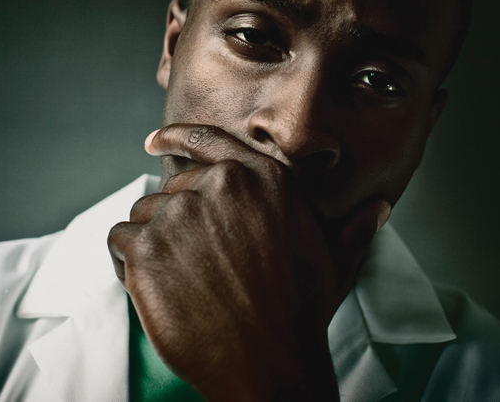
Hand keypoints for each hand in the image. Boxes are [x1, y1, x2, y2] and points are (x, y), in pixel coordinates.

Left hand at [108, 124, 389, 400]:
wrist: (270, 362)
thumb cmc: (300, 312)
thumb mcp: (333, 260)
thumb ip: (351, 228)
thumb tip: (379, 209)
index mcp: (261, 177)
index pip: (207, 139)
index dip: (175, 137)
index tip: (153, 141)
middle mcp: (219, 185)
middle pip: (171, 189)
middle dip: (174, 222)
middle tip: (192, 263)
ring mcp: (179, 214)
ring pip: (144, 215)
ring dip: (151, 244)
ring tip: (179, 282)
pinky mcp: (146, 248)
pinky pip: (120, 241)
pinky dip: (127, 264)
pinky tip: (155, 289)